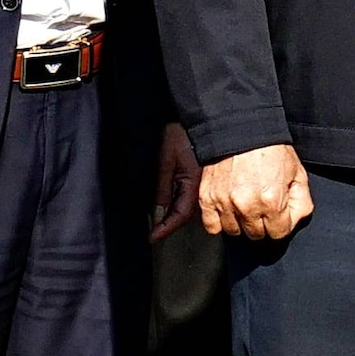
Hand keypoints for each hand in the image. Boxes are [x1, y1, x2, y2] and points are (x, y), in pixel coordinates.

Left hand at [149, 121, 200, 239]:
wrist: (200, 117)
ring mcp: (203, 184)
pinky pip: (191, 198)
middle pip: (185, 215)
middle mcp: (202, 188)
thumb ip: (162, 188)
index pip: (179, 216)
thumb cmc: (182, 134)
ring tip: (159, 223)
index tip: (152, 238)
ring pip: (189, 208)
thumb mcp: (166, 160)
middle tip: (153, 233)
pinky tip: (170, 207)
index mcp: (194, 184)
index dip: (165, 229)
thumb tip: (157, 213)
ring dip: (174, 216)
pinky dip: (179, 206)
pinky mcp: (201, 179)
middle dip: (169, 225)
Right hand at [200, 142, 312, 243]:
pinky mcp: (207, 198)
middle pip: (256, 235)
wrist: (242, 129)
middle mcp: (247, 206)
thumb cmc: (270, 149)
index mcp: (272, 201)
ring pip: (234, 231)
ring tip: (245, 204)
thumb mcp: (298, 173)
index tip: (278, 212)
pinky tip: (229, 209)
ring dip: (241, 222)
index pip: (279, 233)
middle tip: (262, 205)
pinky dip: (220, 221)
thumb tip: (294, 220)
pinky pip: (212, 226)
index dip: (281, 223)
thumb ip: (302, 202)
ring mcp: (224, 203)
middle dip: (262, 223)